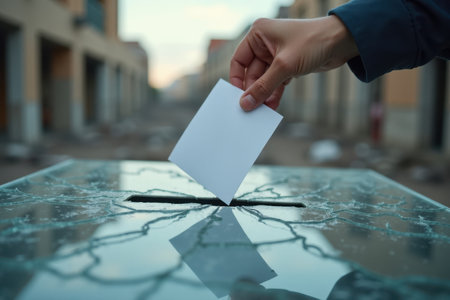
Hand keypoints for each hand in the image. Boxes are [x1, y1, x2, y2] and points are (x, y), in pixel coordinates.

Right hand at [230, 16, 358, 110]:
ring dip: (264, 95)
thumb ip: (263, 86)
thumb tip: (245, 103)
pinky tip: (273, 106)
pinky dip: (274, 93)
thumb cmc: (313, 42)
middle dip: (253, 91)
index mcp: (258, 34)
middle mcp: (265, 43)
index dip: (237, 80)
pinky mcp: (288, 65)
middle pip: (251, 73)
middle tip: (251, 109)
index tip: (238, 98)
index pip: (239, 61)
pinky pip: (275, 82)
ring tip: (263, 111)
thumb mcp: (285, 66)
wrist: (343, 41)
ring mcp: (276, 54)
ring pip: (264, 79)